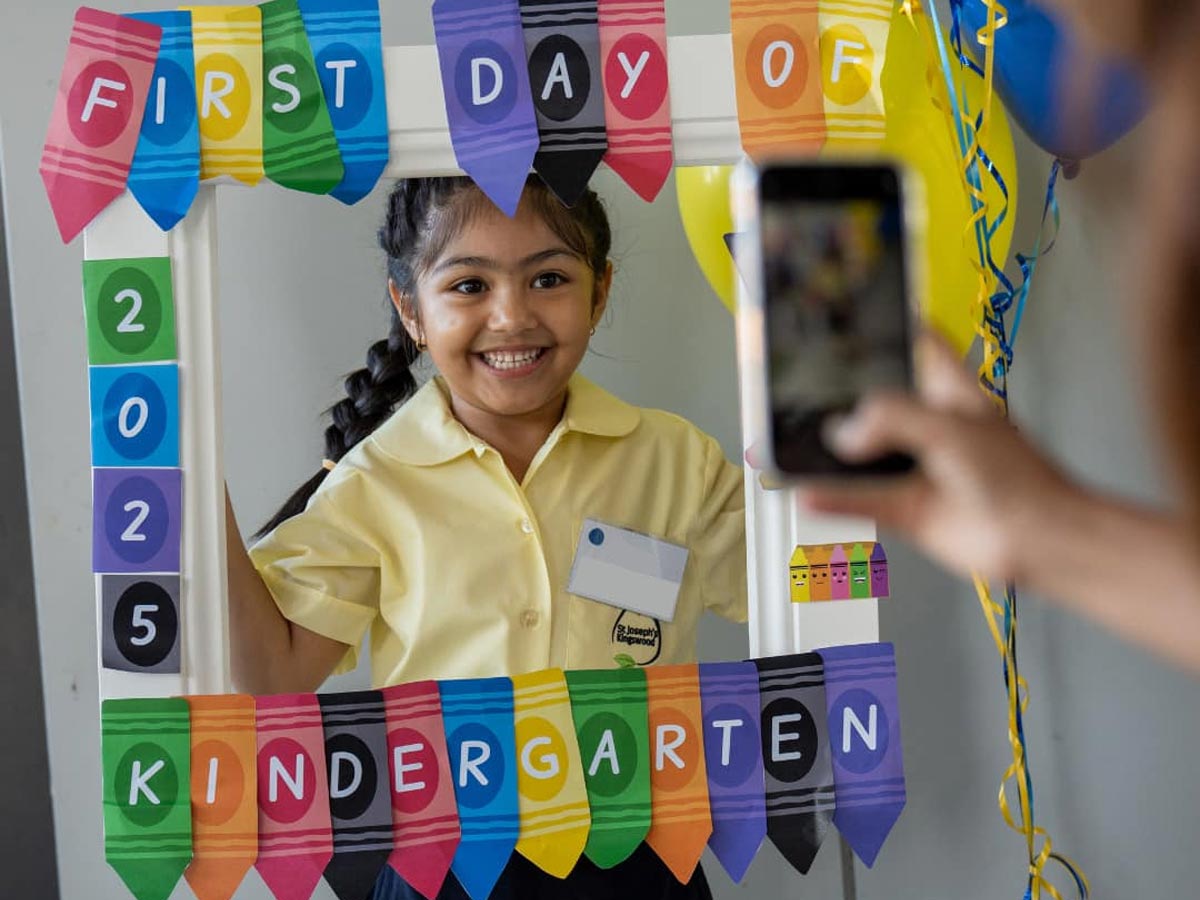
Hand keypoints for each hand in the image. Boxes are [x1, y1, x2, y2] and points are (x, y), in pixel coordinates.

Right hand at [797, 334, 1084, 582]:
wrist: (1038, 540)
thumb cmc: (1020, 479)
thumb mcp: (951, 428)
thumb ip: (892, 418)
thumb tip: (846, 433)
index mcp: (948, 391)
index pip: (913, 345)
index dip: (885, 329)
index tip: (850, 320)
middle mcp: (930, 427)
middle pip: (875, 401)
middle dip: (840, 397)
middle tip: (801, 389)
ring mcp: (917, 468)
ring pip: (862, 455)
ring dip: (829, 454)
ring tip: (792, 442)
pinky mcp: (907, 508)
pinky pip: (859, 500)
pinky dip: (832, 498)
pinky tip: (807, 491)